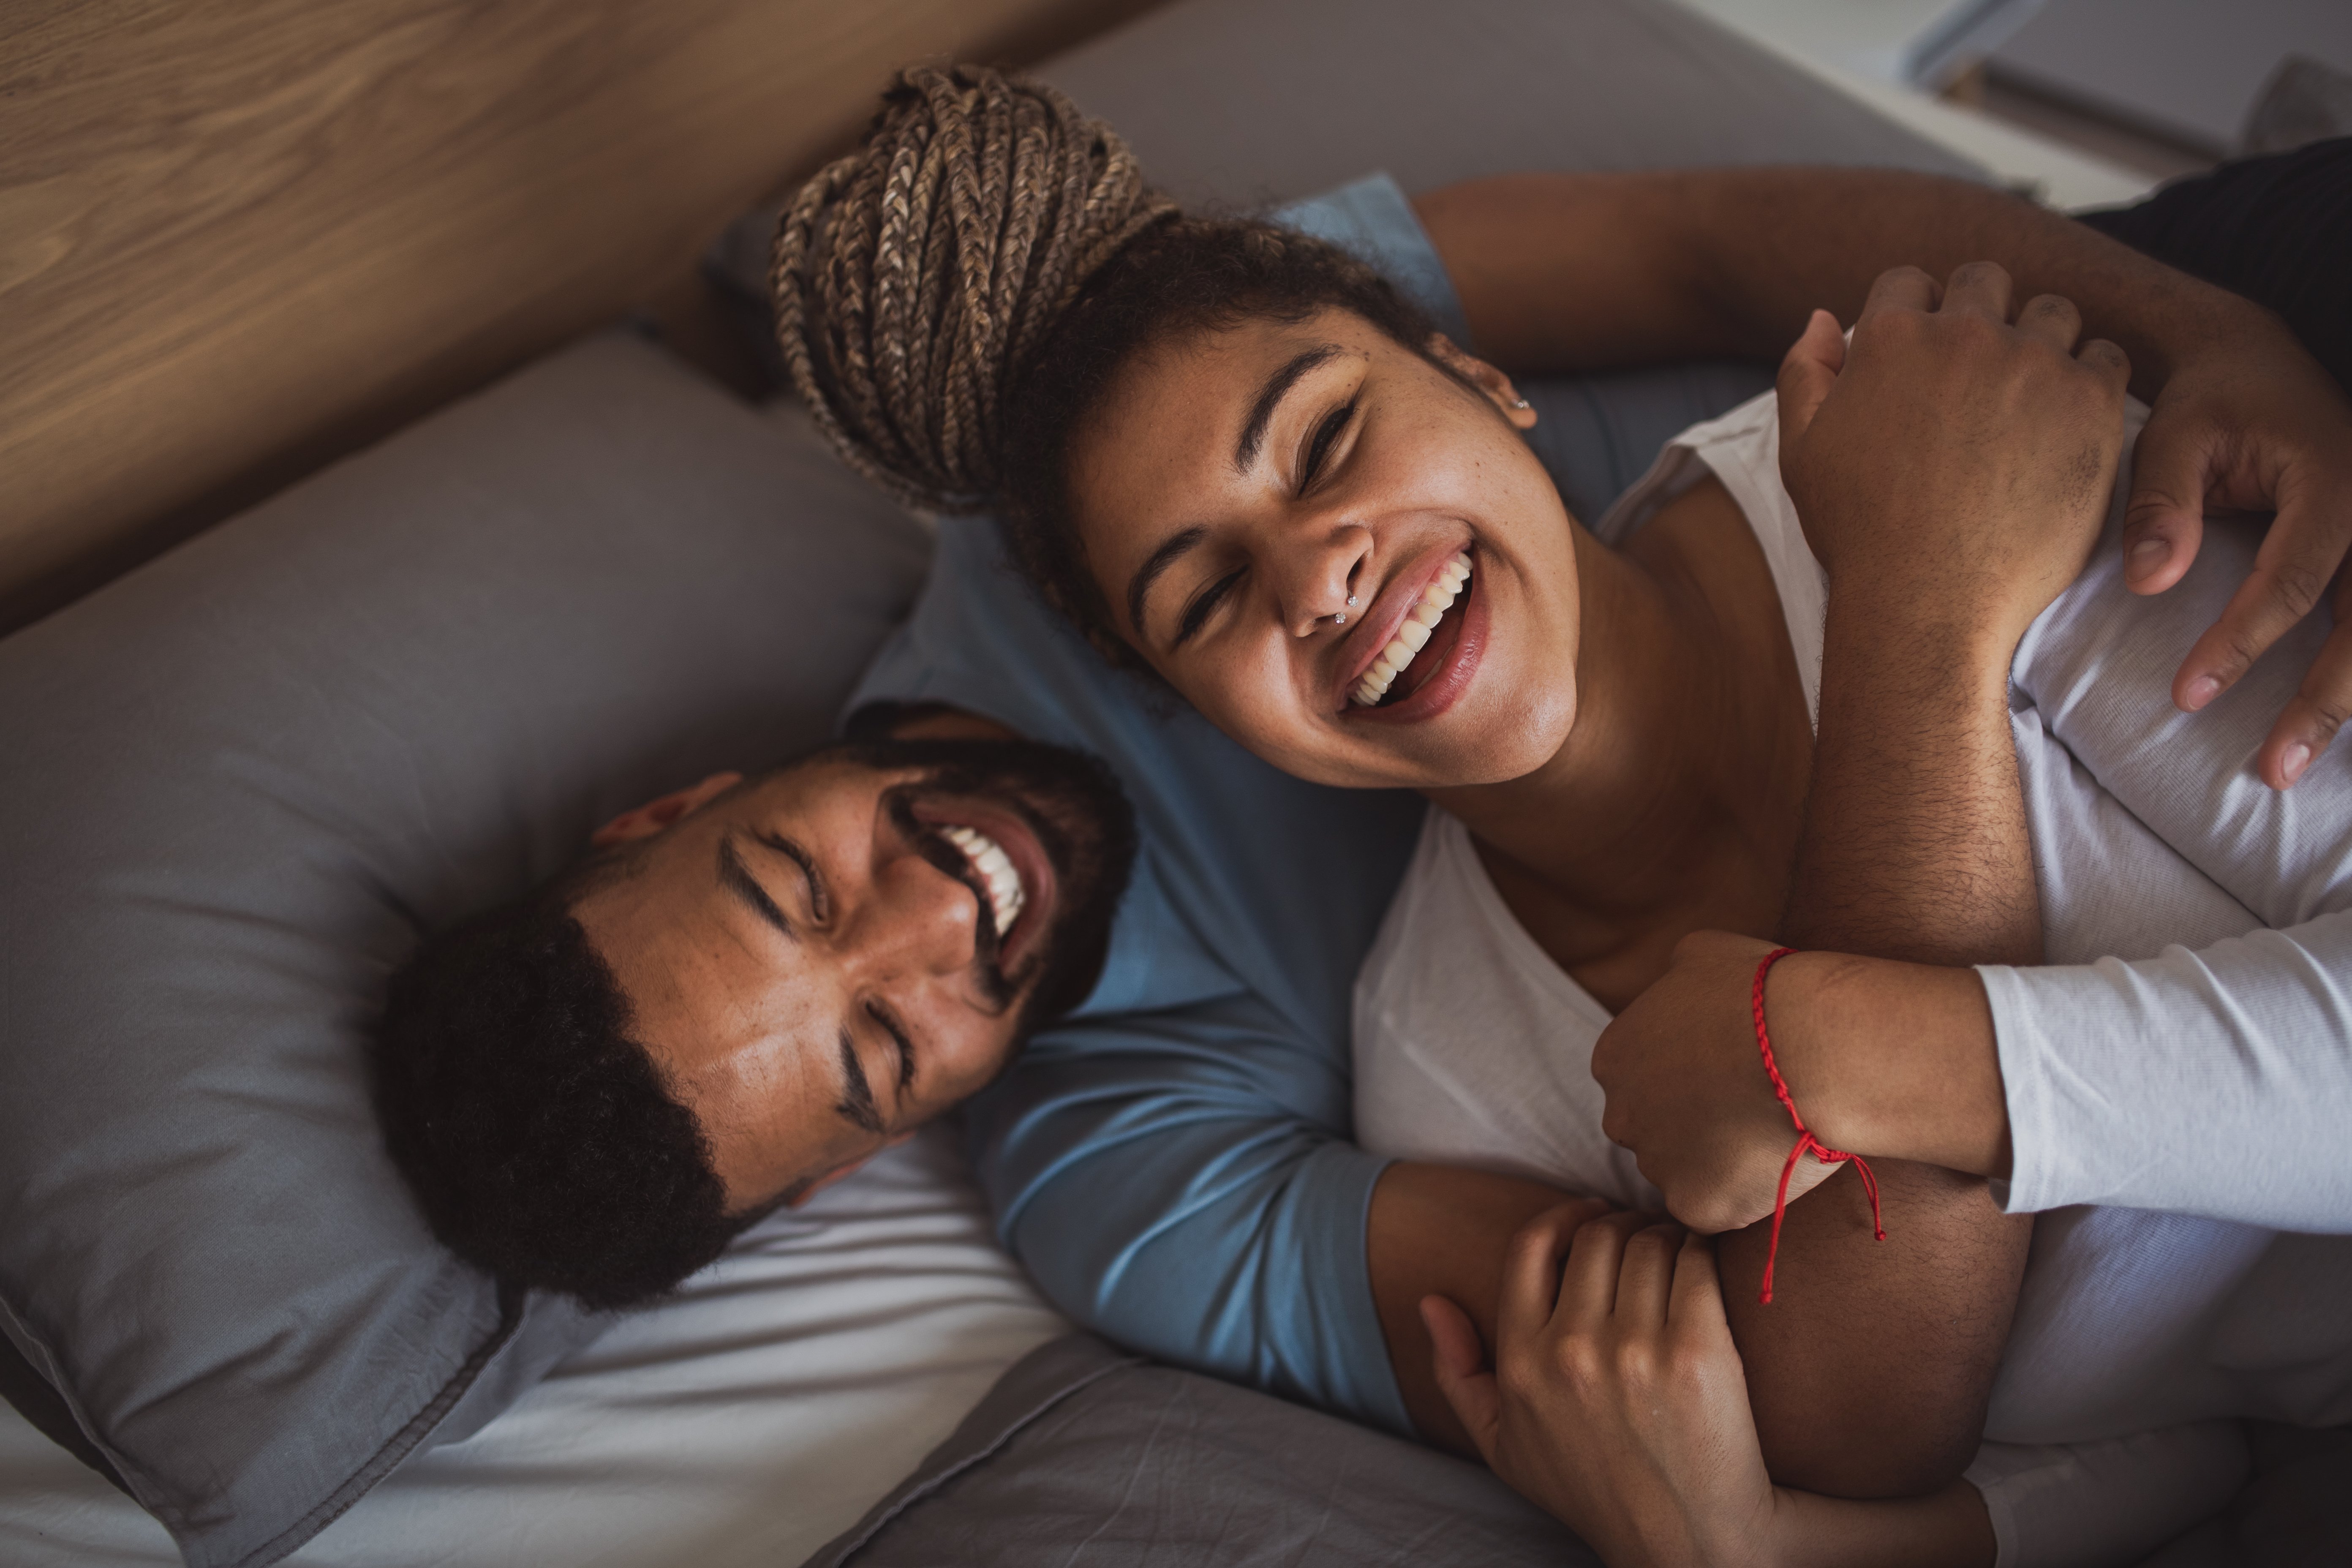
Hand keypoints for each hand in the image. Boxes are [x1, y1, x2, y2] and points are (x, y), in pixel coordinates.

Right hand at [1425, 1210, 1780, 1567]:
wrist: (1688, 1541)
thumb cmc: (1593, 1490)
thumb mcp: (1503, 1444)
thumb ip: (1456, 1373)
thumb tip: (1430, 1302)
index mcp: (1523, 1364)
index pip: (1533, 1248)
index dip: (1564, 1217)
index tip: (1591, 1214)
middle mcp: (1573, 1351)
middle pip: (1597, 1237)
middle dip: (1621, 1225)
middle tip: (1642, 1237)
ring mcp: (1637, 1350)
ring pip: (1648, 1243)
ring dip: (1663, 1236)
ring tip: (1674, 1252)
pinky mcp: (1700, 1351)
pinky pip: (1695, 1263)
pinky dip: (1699, 1252)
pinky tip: (1702, 1266)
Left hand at [1594, 933, 2014, 1233]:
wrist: (1814, 1046)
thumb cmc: (1764, 991)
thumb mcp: (1705, 953)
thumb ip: (1676, 976)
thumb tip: (1678, 979)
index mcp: (1614, 1057)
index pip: (1639, 1079)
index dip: (1687, 1079)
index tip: (1728, 1074)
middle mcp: (1620, 1115)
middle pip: (1652, 1130)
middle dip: (1693, 1123)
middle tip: (1752, 1109)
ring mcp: (1655, 1166)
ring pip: (1684, 1173)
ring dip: (1719, 1160)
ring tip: (1772, 1134)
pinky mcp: (1696, 1206)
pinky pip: (1717, 1209)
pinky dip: (1745, 1194)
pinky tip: (1778, 1164)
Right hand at [1779, 262, 2132, 657]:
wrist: (1927, 600)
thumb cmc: (1859, 533)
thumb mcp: (1802, 453)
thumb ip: (1804, 374)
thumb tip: (1821, 317)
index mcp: (1890, 337)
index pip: (1909, 281)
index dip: (1916, 313)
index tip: (1927, 356)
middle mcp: (1964, 333)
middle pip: (1985, 280)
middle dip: (1981, 312)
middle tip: (1980, 373)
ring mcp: (2033, 362)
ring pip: (2053, 312)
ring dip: (2042, 341)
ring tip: (2030, 397)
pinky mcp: (2090, 401)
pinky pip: (2107, 356)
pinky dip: (2091, 379)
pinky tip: (2068, 421)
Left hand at [2123, 323, 2351, 787]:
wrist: (2256, 362)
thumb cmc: (2209, 401)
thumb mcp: (2172, 435)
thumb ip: (2160, 505)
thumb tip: (2150, 584)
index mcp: (2333, 478)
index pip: (2294, 578)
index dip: (2243, 642)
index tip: (2188, 697)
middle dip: (2324, 699)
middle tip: (2274, 770)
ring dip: (2349, 699)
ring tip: (2297, 767)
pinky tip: (2336, 730)